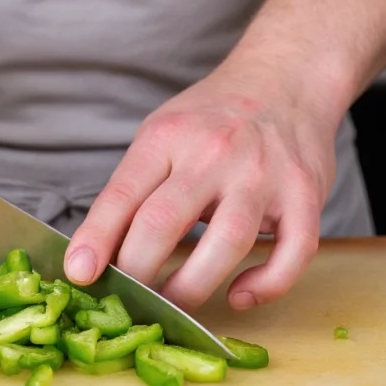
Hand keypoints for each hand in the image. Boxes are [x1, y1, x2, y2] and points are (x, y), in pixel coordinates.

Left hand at [63, 58, 341, 311]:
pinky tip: (240, 296)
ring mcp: (263, 175)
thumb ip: (133, 191)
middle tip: (127, 302)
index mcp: (167, 137)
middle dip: (138, 273)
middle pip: (164, 222)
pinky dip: (266, 284)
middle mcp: (214, 153)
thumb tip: (93, 256)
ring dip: (192, 287)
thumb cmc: (211, 119)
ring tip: (173, 307)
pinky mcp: (306, 195)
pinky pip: (293, 252)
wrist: (286, 78)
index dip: (96, 239)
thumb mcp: (160, 136)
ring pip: (227, 242)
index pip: (121, 195)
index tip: (79, 274)